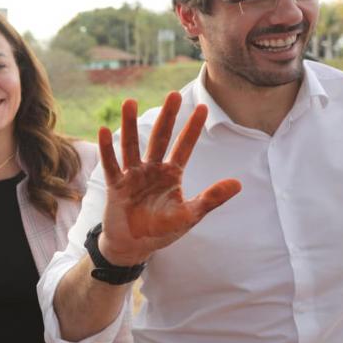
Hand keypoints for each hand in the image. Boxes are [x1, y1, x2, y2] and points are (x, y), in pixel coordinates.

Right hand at [98, 92, 240, 264]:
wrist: (133, 246)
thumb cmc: (161, 230)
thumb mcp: (189, 215)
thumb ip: (211, 198)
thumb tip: (239, 183)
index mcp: (171, 175)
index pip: (184, 147)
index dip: (192, 129)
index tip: (203, 107)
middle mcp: (152, 170)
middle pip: (159, 139)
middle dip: (167, 118)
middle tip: (173, 95)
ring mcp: (132, 176)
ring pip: (131, 146)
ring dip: (130, 125)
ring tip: (130, 102)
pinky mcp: (115, 185)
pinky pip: (111, 165)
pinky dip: (107, 149)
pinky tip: (103, 131)